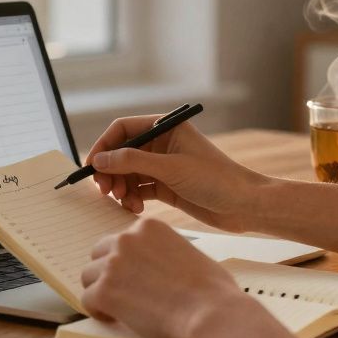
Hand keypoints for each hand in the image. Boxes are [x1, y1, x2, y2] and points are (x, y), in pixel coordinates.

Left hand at [81, 218, 251, 337]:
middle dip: (107, 273)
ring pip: (88, 276)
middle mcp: (126, 239)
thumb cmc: (211, 289)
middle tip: (123, 293)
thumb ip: (163, 251)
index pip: (120, 241)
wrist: (211, 312)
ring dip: (101, 292)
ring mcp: (113, 264)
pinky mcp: (105, 291)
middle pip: (98, 255)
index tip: (134, 278)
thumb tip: (155, 265)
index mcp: (147, 227)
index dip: (125, 262)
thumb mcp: (187, 252)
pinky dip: (98, 311)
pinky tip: (115, 318)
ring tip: (120, 308)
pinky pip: (87, 299)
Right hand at [87, 115, 269, 231]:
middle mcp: (162, 144)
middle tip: (105, 191)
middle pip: (122, 153)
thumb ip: (132, 162)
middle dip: (111, 171)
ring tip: (124, 201)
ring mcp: (164, 166)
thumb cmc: (216, 179)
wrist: (245, 206)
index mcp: (166, 128)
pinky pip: (139, 190)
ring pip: (128, 174)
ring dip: (121, 188)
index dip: (104, 146)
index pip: (123, 129)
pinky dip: (132, 198)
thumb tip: (100, 159)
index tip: (92, 166)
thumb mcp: (171, 168)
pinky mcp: (167, 187)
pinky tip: (135, 208)